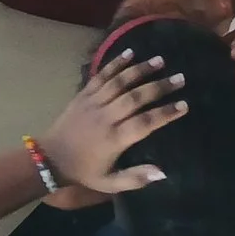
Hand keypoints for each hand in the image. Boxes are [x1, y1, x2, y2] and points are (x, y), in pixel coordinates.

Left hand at [41, 51, 184, 194]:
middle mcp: (105, 118)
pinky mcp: (83, 94)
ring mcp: (93, 103)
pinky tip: (130, 52)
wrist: (50, 157)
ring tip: (160, 60)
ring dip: (140, 70)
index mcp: (114, 139)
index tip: (183, 105)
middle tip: (180, 78)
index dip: (165, 114)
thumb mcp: (109, 183)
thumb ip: (136, 178)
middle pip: (135, 98)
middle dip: (159, 87)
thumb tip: (163, 172)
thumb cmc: (84, 171)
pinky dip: (115, 63)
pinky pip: (101, 76)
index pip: (144, 123)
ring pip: (119, 82)